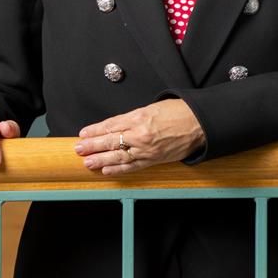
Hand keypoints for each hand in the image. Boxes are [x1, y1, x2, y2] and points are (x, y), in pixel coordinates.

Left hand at [74, 99, 205, 175]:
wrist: (199, 124)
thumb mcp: (153, 107)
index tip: (84, 134)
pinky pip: (132, 166)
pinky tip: (107, 170)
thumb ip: (134, 117)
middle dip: (92, 145)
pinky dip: (118, 169)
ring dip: (100, 160)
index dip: (95, 130)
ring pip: (117, 156)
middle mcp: (140, 134)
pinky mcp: (153, 160)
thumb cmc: (179, 112)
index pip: (111, 125)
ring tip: (87, 162)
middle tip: (78, 148)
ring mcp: (146, 149)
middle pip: (110, 141)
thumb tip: (116, 125)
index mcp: (139, 117)